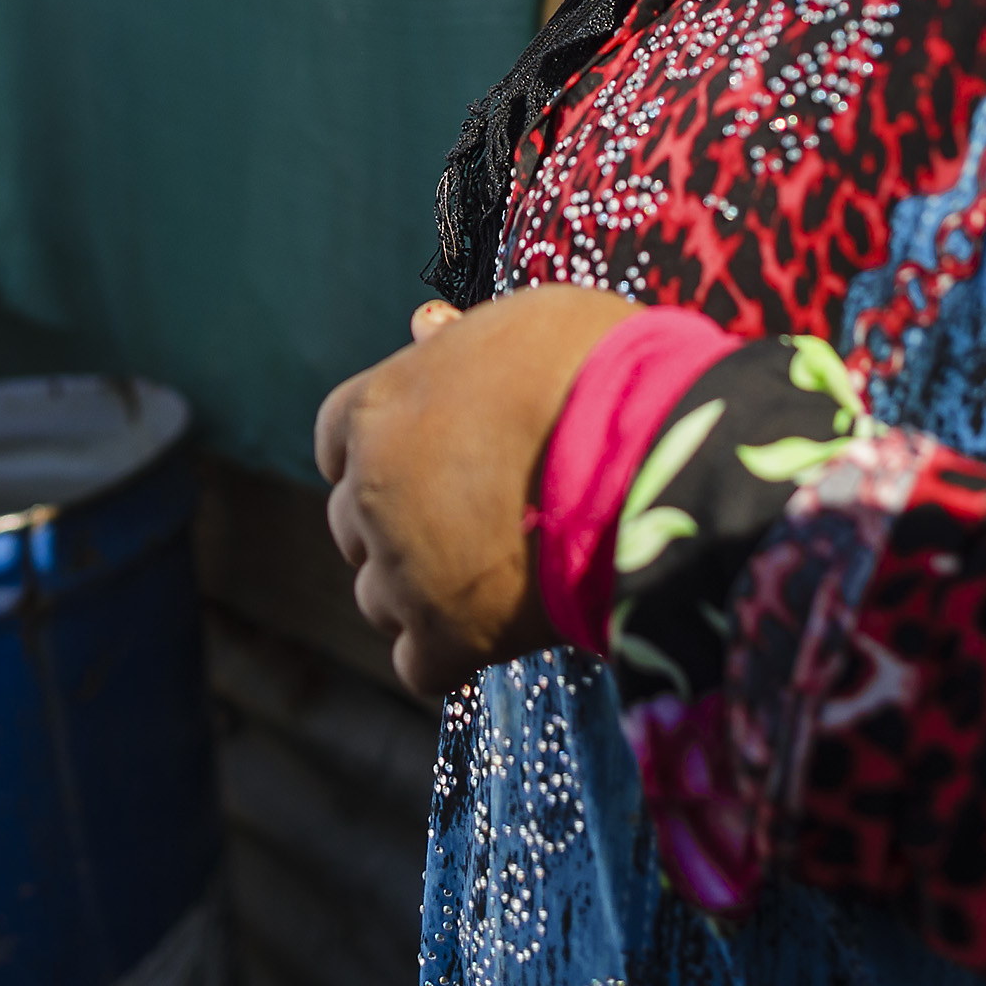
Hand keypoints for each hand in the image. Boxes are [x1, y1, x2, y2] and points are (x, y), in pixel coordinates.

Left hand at [314, 285, 636, 698]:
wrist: (647, 451)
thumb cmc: (596, 368)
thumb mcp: (518, 322)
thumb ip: (460, 343)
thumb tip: (430, 328)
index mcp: (374, 408)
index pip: (338, 441)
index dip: (388, 453)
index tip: (431, 458)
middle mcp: (370, 490)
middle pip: (354, 522)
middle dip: (403, 523)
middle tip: (476, 516)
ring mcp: (403, 568)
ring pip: (378, 596)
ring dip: (423, 590)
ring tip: (498, 571)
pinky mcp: (446, 636)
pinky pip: (418, 663)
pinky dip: (453, 651)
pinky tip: (501, 625)